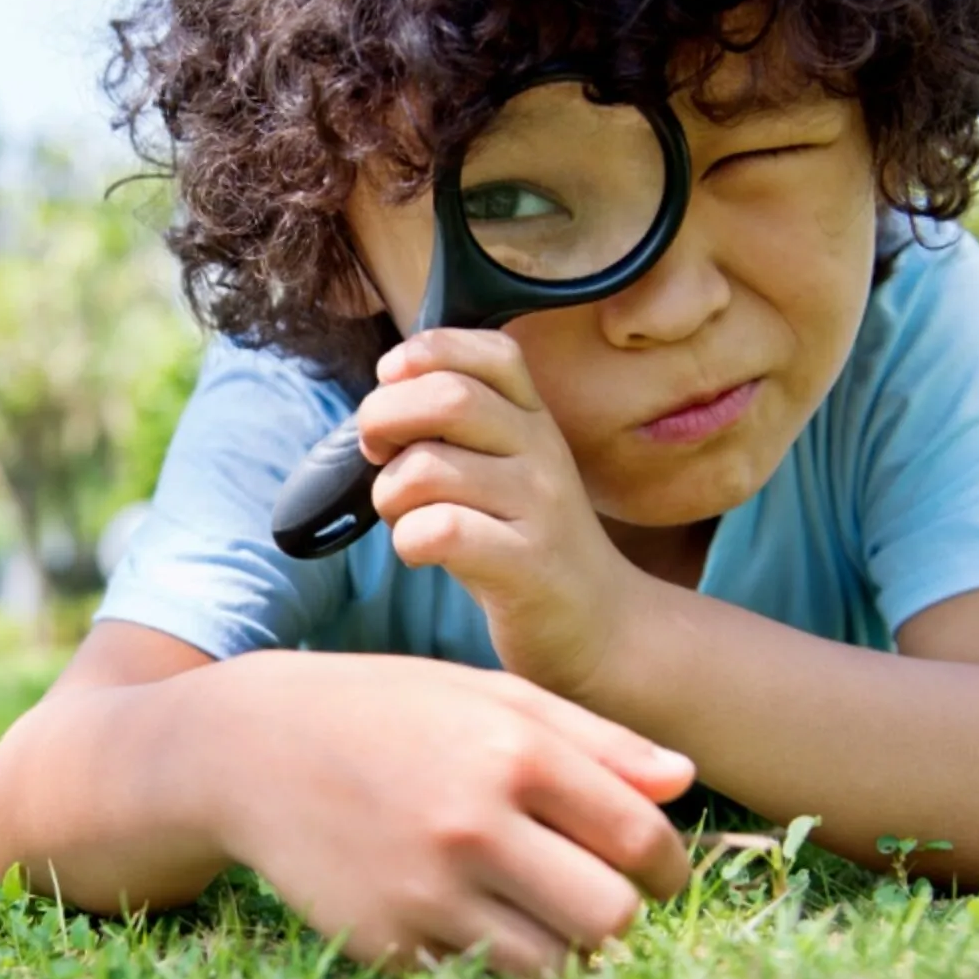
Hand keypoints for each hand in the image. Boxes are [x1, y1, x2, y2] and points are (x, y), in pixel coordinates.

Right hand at [202, 651, 694, 978]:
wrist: (251, 749)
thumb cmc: (385, 711)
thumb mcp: (486, 695)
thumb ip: (592, 738)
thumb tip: (683, 782)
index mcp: (512, 751)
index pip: (639, 840)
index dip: (666, 866)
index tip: (654, 870)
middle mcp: (473, 824)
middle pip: (609, 918)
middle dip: (619, 914)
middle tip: (596, 895)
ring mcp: (426, 892)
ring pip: (553, 966)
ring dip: (561, 947)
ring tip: (537, 909)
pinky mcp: (387, 942)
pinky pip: (480, 978)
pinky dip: (491, 959)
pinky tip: (468, 913)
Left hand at [358, 328, 632, 695]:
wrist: (601, 628)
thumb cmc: (523, 544)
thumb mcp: (504, 469)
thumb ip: (456, 429)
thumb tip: (380, 401)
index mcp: (534, 419)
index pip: (490, 351)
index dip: (425, 353)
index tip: (392, 384)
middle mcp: (543, 451)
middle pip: (447, 396)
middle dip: (383, 417)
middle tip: (378, 454)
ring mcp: (539, 507)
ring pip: (428, 468)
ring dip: (389, 494)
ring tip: (405, 517)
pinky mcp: (527, 565)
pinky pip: (440, 531)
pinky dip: (409, 541)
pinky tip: (422, 553)